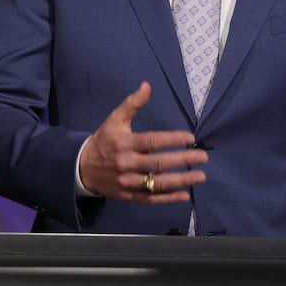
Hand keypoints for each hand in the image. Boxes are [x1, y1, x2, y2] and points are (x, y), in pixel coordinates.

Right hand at [78, 82, 208, 202]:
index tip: (190, 138)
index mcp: (125, 143)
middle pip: (159, 163)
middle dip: (183, 160)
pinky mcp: (128, 195)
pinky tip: (184, 195)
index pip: (152, 141)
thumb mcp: (115, 119)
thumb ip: (132, 104)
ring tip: (200, 176)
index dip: (173, 139)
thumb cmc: (104, 140)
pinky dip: (168, 199)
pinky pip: (150, 198)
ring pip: (158, 183)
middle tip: (203, 157)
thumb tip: (147, 86)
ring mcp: (128, 182)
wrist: (82, 168)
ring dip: (181, 180)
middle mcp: (127, 163)